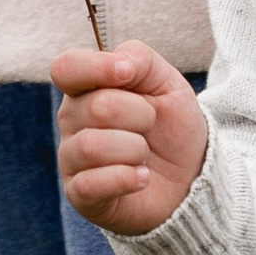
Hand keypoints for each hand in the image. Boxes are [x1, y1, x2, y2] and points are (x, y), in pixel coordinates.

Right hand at [53, 40, 208, 236]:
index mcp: (86, 88)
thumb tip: (119, 65)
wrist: (189, 175)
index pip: (66, 67)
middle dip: (140, 115)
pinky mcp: (80, 195)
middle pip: (97, 107)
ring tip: (144, 155)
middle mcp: (71, 121)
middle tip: (150, 125)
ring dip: (134, 149)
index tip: (129, 74)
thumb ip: (140, 58)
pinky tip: (142, 177)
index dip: (97, 67)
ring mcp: (72, 159)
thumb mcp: (165, 81)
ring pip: (92, 147)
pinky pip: (91, 184)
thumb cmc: (171, 125)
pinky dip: (127, 178)